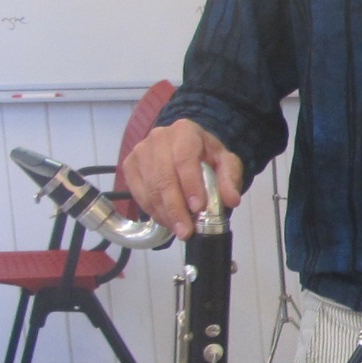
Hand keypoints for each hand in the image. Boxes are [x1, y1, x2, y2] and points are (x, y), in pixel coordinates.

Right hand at [122, 119, 244, 240]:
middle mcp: (158, 138)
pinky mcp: (130, 166)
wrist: (186, 148)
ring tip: (179, 230)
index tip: (198, 208)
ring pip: (149, 188)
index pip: (184, 159)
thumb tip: (231, 200)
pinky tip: (166, 221)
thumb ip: (230, 179)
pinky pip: (138, 193)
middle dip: (175, 208)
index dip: (190, 185)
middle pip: (163, 177)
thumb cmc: (206, 155)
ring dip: (164, 213)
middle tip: (186, 231)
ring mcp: (140, 152)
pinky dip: (152, 211)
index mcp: (185, 132)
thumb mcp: (226, 163)